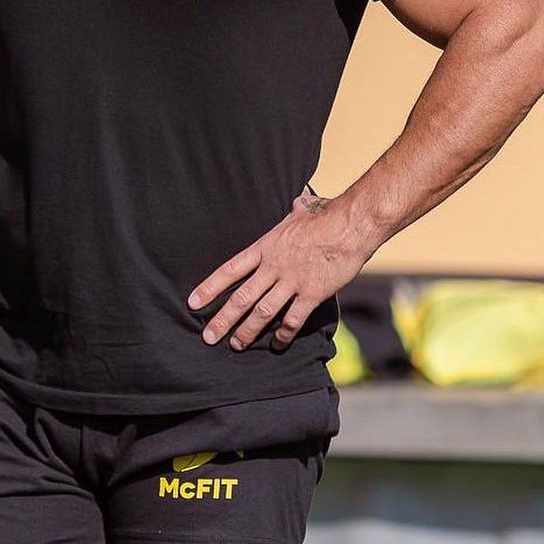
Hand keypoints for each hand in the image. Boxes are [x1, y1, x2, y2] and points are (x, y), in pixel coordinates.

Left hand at [187, 187, 370, 351]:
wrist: (350, 224)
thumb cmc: (325, 215)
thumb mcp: (300, 211)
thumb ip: (293, 211)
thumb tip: (299, 199)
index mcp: (266, 246)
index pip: (230, 269)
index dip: (210, 287)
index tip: (194, 302)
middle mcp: (274, 266)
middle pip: (242, 297)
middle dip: (223, 319)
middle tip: (208, 336)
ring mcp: (292, 281)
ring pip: (263, 312)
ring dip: (248, 331)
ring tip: (235, 345)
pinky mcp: (312, 294)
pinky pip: (293, 319)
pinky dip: (283, 334)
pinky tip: (277, 344)